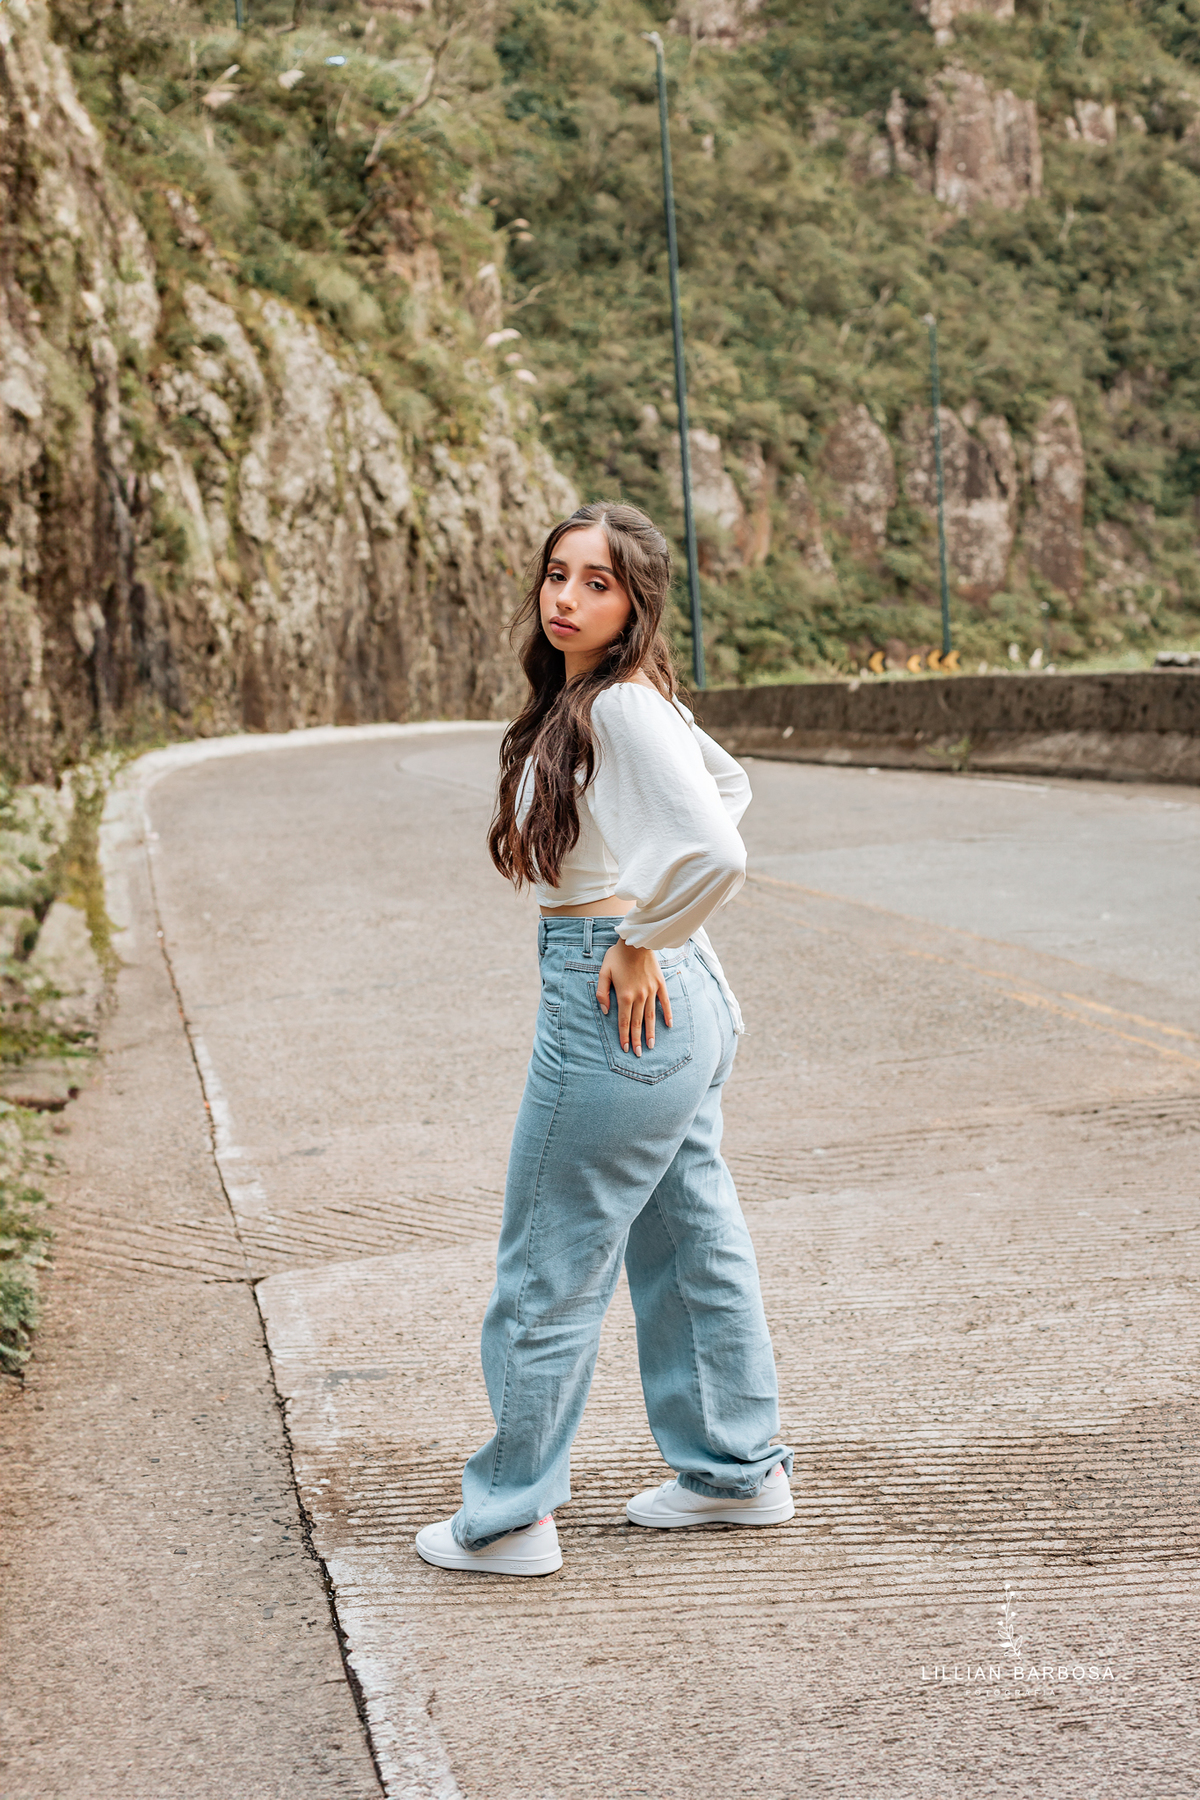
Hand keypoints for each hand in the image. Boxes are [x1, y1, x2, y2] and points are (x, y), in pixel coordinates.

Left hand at [595, 940, 671, 1056]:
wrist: (636, 941)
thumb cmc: (617, 956)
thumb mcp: (603, 972)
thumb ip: (602, 992)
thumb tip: (605, 1010)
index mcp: (624, 995)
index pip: (623, 1021)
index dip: (624, 1036)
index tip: (625, 1048)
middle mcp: (639, 996)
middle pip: (637, 1022)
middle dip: (637, 1039)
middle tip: (638, 1054)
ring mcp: (651, 991)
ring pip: (650, 1016)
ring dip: (650, 1032)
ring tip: (651, 1045)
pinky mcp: (660, 984)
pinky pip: (664, 1002)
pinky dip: (667, 1014)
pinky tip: (668, 1025)